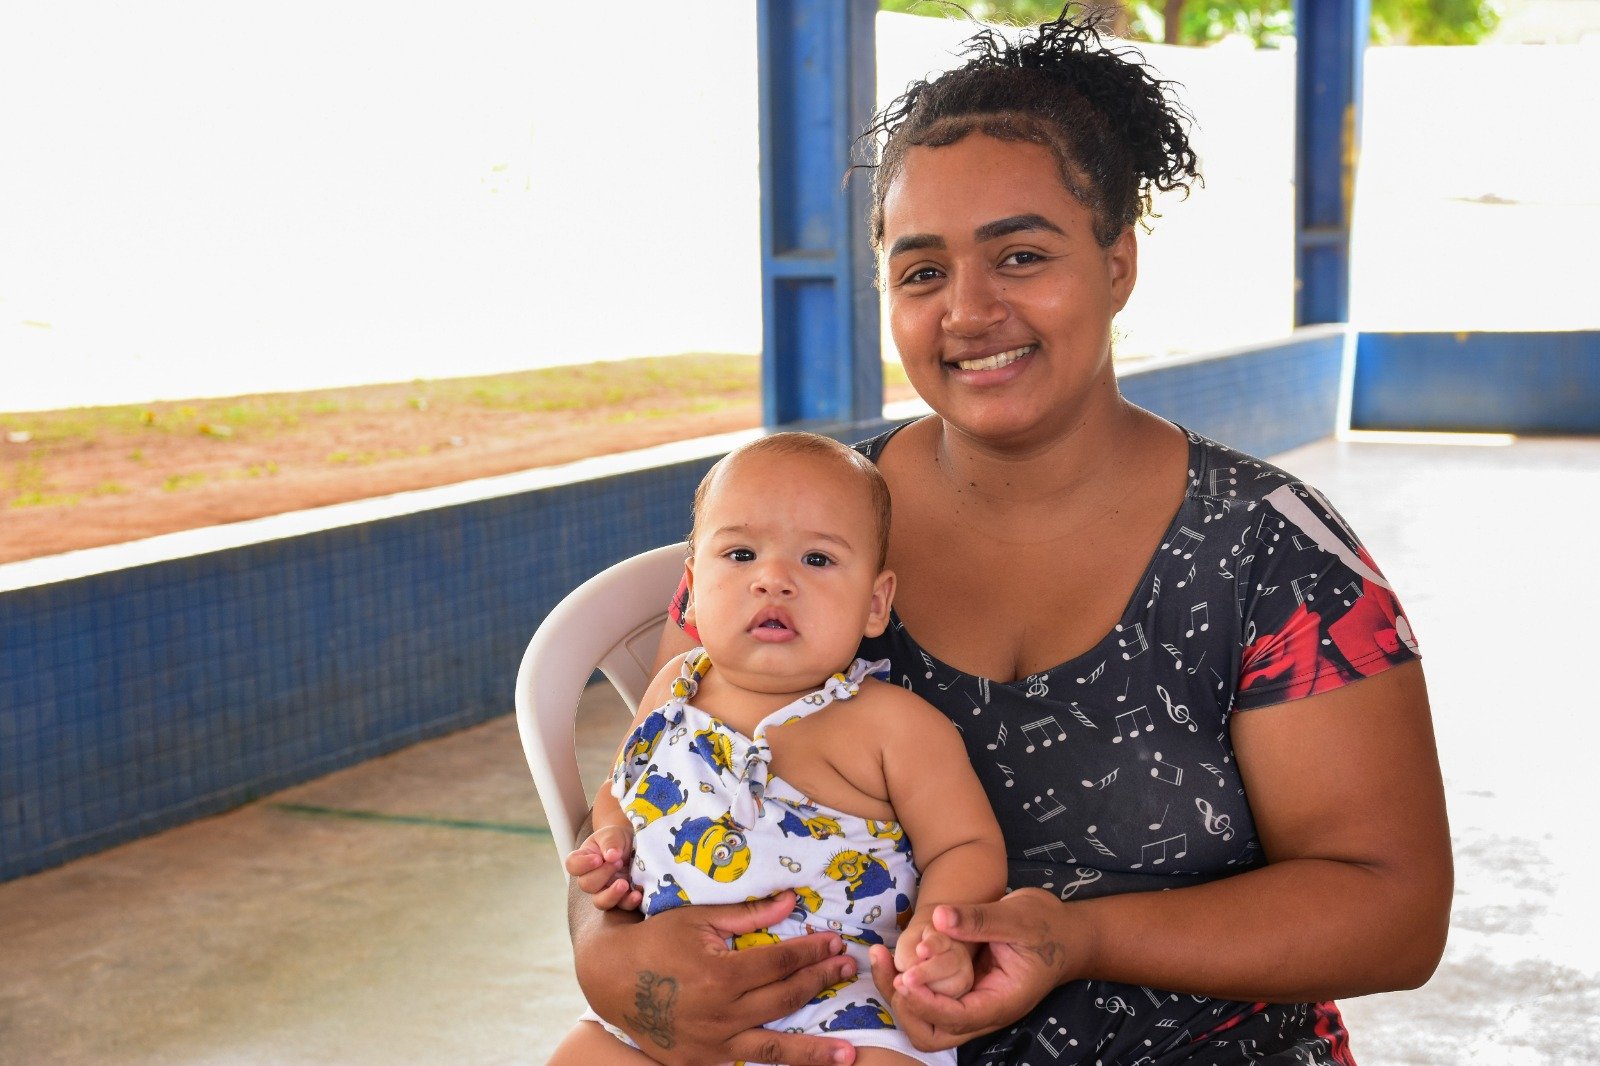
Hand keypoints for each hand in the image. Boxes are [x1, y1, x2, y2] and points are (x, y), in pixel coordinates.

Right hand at [564, 824, 640, 909]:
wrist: (636, 844)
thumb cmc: (618, 838)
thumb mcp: (613, 834)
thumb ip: (610, 842)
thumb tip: (611, 856)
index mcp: (584, 859)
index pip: (572, 865)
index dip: (583, 865)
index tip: (598, 858)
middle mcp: (591, 877)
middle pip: (586, 885)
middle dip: (602, 874)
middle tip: (618, 862)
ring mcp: (606, 889)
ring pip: (600, 902)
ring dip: (612, 895)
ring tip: (624, 884)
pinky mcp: (622, 897)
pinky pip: (622, 906)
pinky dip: (629, 902)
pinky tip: (638, 894)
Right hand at [577, 891, 860, 1065]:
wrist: (609, 979)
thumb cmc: (655, 940)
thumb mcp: (699, 919)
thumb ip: (748, 914)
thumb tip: (791, 900)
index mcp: (722, 976)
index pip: (781, 962)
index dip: (812, 951)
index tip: (835, 943)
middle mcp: (721, 1015)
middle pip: (786, 1000)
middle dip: (821, 982)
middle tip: (847, 970)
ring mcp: (711, 1045)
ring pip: (773, 1048)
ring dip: (815, 1052)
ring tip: (850, 1054)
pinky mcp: (701, 1063)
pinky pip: (745, 1062)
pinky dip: (774, 1062)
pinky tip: (800, 1064)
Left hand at [871, 889, 1073, 1047]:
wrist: (1065, 934)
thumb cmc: (1048, 925)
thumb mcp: (1019, 916)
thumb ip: (980, 919)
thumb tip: (941, 918)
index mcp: (1003, 1002)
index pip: (959, 1018)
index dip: (928, 1003)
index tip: (905, 978)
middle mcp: (983, 1011)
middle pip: (934, 1033)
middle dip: (906, 1007)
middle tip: (889, 970)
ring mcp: (970, 1003)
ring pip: (925, 1021)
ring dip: (898, 997)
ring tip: (880, 958)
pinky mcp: (960, 991)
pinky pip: (926, 999)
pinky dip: (905, 983)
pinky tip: (889, 955)